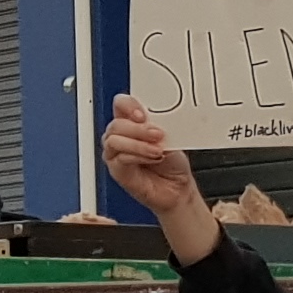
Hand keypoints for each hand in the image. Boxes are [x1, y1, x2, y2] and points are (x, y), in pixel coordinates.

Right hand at [101, 95, 222, 264]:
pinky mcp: (116, 170)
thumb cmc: (172, 164)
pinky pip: (120, 158)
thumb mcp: (169, 137)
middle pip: (116, 123)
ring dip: (138, 144)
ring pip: (114, 140)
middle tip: (157, 134)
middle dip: (137, 128)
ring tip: (157, 150)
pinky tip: (153, 158)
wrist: (177, 188)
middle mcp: (120, 136)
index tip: (143, 114)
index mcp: (131, 123)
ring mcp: (115, 154)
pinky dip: (138, 156)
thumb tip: (153, 118)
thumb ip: (157, 125)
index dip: (128, 105)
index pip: (120, 104)